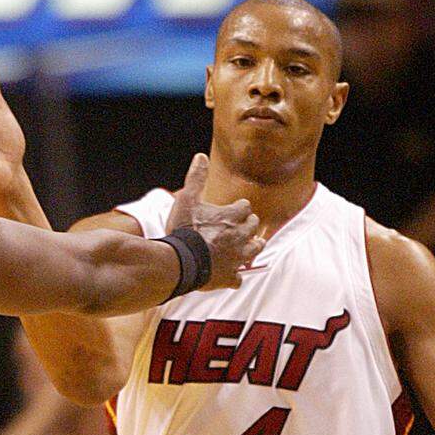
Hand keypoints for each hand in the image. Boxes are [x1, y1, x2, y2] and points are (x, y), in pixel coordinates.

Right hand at [165, 154, 263, 289]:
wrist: (180, 261)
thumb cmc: (184, 230)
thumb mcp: (186, 199)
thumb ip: (196, 178)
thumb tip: (201, 156)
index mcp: (232, 216)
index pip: (245, 206)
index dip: (240, 207)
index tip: (235, 209)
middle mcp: (240, 236)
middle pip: (253, 227)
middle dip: (249, 225)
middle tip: (242, 227)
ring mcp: (237, 258)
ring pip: (254, 250)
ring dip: (252, 247)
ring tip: (249, 246)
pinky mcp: (229, 276)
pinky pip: (238, 278)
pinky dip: (235, 277)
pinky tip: (231, 276)